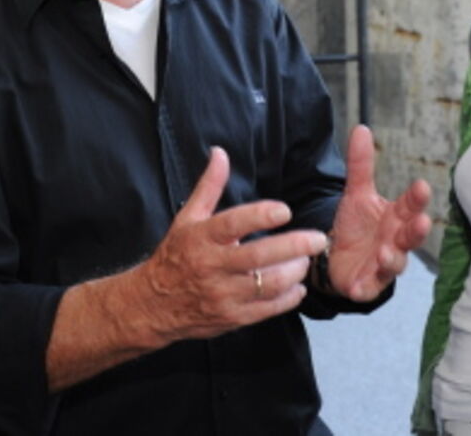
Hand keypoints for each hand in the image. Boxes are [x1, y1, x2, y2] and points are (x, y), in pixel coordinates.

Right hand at [137, 147, 328, 343]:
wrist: (153, 305)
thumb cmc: (175, 256)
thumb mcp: (187, 218)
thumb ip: (209, 186)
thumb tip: (220, 153)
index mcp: (202, 238)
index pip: (232, 224)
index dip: (260, 216)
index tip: (284, 210)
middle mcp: (212, 266)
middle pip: (258, 256)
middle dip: (293, 246)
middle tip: (318, 238)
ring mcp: (223, 294)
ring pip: (267, 285)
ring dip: (294, 272)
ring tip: (306, 260)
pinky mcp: (232, 318)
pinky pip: (267, 309)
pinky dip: (288, 298)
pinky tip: (298, 286)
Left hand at [325, 125, 431, 301]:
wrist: (336, 258)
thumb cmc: (356, 226)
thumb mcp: (355, 194)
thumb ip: (360, 165)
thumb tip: (361, 128)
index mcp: (395, 218)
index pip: (410, 205)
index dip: (416, 198)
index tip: (422, 186)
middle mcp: (395, 242)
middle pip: (410, 236)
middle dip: (416, 230)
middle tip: (421, 221)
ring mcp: (383, 265)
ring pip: (394, 264)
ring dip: (391, 260)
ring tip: (385, 253)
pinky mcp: (367, 285)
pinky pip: (368, 288)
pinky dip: (364, 288)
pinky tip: (357, 287)